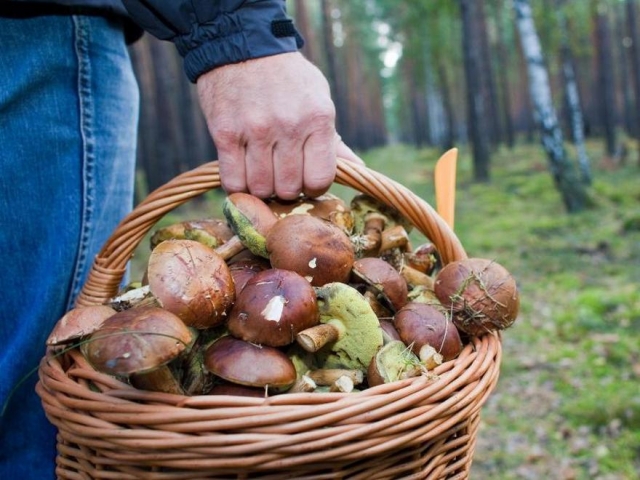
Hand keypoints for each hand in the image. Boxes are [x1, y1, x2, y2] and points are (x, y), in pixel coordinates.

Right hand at [197, 52, 362, 199]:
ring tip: (262, 173)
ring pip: (260, 188)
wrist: (243, 45)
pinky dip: (238, 185)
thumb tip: (357, 168)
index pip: (320, 179)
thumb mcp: (319, 99)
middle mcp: (288, 126)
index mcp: (317, 118)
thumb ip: (333, 139)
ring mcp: (255, 131)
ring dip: (261, 188)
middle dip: (286, 189)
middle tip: (281, 175)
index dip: (313, 187)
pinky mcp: (225, 134)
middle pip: (288, 189)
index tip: (305, 179)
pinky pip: (233, 181)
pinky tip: (242, 174)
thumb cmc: (288, 78)